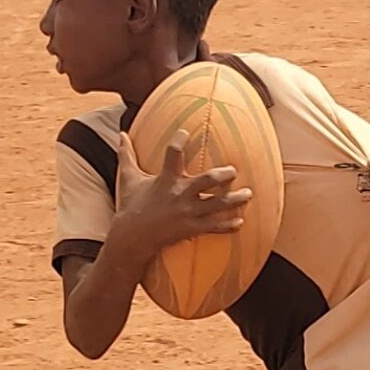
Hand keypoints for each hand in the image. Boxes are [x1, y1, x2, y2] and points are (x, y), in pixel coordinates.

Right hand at [113, 130, 249, 261]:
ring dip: (235, 200)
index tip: (186, 132)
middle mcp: (179, 194)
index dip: (178, 142)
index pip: (172, 155)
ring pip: (217, 205)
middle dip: (222, 175)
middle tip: (233, 170)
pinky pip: (214, 227)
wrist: (131, 237)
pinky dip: (228, 226)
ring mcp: (187, 213)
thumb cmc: (131, 205)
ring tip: (248, 194)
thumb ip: (127, 155)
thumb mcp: (128, 178)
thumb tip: (120, 134)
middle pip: (206, 181)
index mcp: (165, 180)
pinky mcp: (191, 229)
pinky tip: (240, 222)